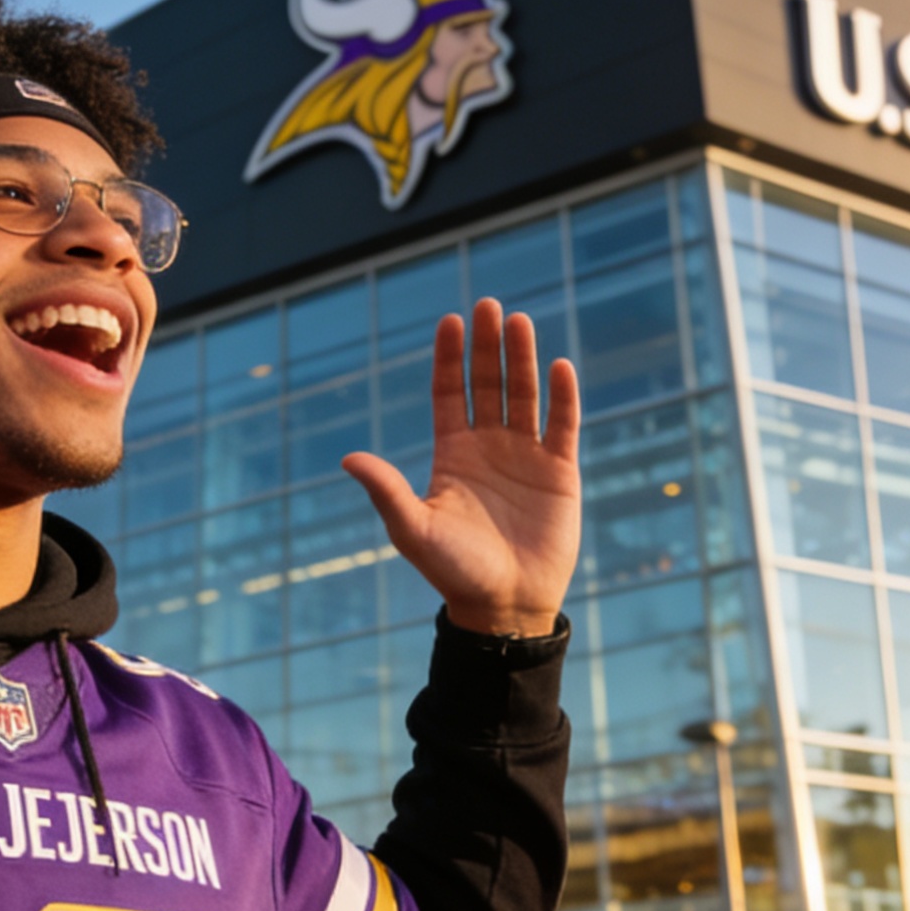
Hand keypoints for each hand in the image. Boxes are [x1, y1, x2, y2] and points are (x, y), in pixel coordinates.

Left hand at [341, 299, 579, 636]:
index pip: (450, 392)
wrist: (504, 606)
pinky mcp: (559, 472)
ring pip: (524, 395)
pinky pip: (562, 425)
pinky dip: (562, 396)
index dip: (450, 357)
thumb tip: (347, 459)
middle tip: (488, 305)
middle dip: (487, 345)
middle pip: (488, 383)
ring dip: (522, 358)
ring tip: (519, 321)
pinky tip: (558, 367)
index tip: (452, 321)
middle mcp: (488, 447)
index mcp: (452, 453)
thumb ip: (385, 490)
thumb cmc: (454, 571)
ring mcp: (525, 456)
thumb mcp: (413, 529)